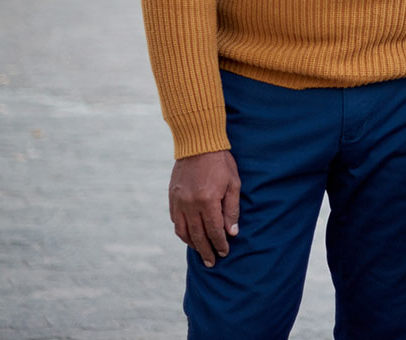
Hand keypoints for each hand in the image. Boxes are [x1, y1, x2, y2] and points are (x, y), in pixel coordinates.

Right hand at [169, 150, 241, 266]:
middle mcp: (190, 204)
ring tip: (201, 252)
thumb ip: (232, 209)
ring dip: (192, 244)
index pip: (214, 231)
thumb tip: (232, 232)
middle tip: (211, 262)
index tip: (224, 253)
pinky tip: (189, 236)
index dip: (220, 244)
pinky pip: (175, 221)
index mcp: (207, 201)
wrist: (198, 143)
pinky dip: (182, 232)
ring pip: (183, 231)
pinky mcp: (172, 197)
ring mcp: (179, 201)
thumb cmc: (220, 162)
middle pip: (198, 235)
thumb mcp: (233, 183)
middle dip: (206, 251)